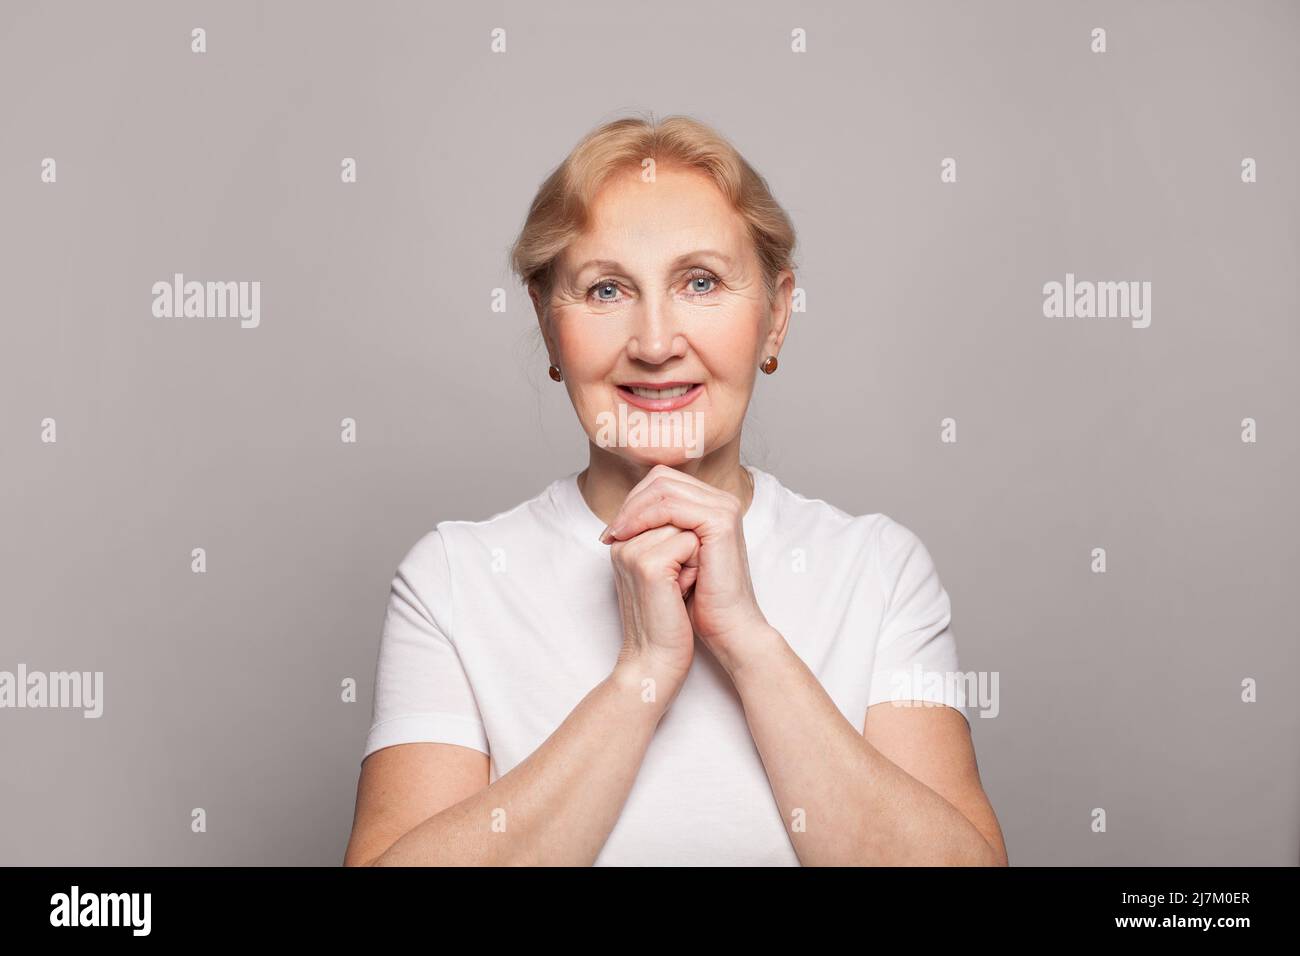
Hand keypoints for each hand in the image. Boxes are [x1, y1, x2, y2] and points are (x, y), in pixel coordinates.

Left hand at [601, 464, 769, 673]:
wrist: (726, 627)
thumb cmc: (699, 598)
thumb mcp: (671, 557)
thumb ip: (656, 530)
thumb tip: (621, 515)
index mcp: (711, 504)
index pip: (662, 482)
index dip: (633, 502)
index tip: (612, 532)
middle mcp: (720, 500)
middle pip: (661, 478)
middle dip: (630, 503)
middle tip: (611, 532)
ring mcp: (723, 508)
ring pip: (663, 488)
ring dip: (633, 511)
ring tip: (617, 535)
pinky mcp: (720, 521)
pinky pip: (671, 506)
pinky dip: (644, 518)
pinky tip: (628, 537)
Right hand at [608, 522, 698, 697]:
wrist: (657, 660)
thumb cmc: (667, 619)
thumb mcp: (665, 570)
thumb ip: (666, 536)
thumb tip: (689, 507)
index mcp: (623, 540)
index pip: (666, 506)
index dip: (685, 538)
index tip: (673, 576)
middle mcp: (623, 541)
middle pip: (676, 512)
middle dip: (689, 543)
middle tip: (676, 582)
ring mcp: (633, 551)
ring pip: (686, 525)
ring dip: (694, 555)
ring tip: (678, 587)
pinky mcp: (648, 565)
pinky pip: (690, 542)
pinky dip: (695, 567)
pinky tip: (681, 592)